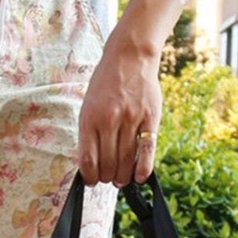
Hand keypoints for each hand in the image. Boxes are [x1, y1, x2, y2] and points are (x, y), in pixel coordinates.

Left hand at [77, 37, 160, 187]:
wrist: (130, 56)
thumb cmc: (106, 84)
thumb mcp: (89, 105)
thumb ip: (89, 133)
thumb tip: (92, 164)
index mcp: (90, 118)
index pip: (88, 160)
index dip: (90, 177)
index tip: (92, 181)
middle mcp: (110, 120)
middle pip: (108, 164)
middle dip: (107, 178)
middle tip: (108, 179)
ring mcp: (131, 119)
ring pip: (126, 161)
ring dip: (123, 177)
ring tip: (121, 180)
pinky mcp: (150, 118)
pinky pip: (147, 150)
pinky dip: (143, 168)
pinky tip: (140, 177)